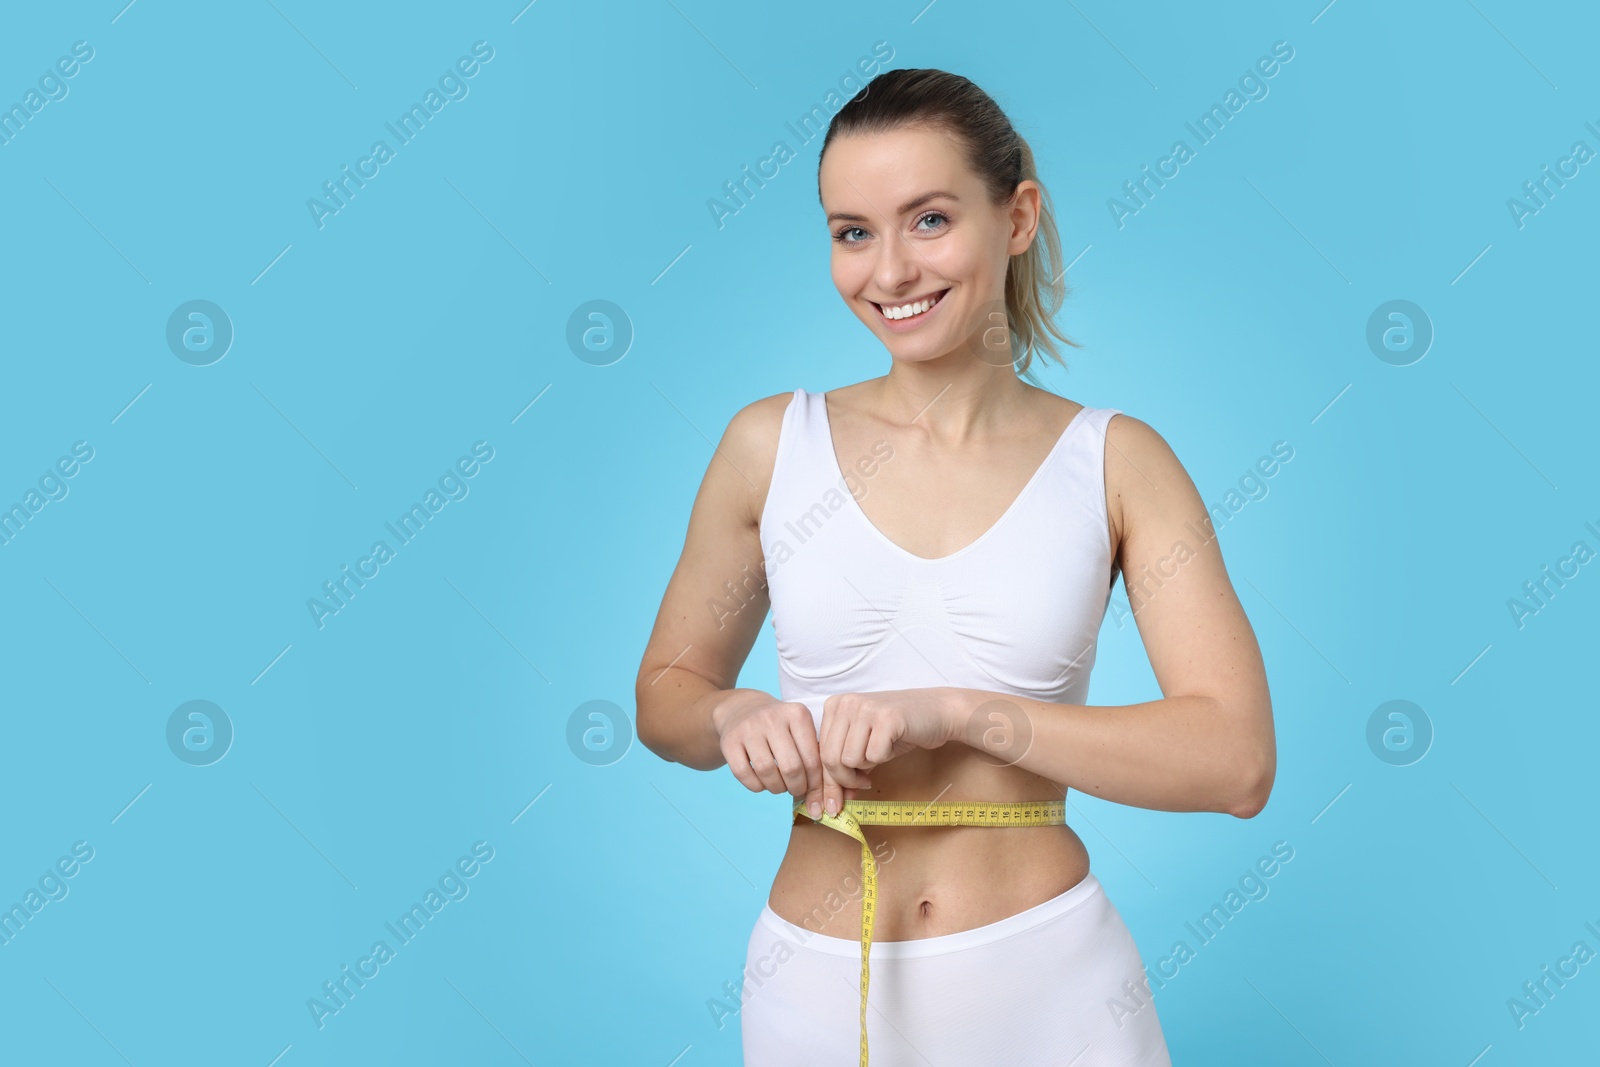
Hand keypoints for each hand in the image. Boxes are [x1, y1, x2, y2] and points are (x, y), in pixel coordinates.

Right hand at [714, 694, 869, 818]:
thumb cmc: (781, 728)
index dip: (817, 784)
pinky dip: (756, 786)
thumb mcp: (801, 732)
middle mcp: (772, 718)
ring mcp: (748, 728)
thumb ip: (819, 761)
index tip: (816, 793)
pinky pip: (745, 774)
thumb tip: (840, 800)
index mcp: (797, 714)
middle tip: (797, 790)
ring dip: (777, 789)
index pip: (814, 759)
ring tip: (780, 786)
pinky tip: (762, 783)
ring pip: (768, 772)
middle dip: (798, 788)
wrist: (741, 709)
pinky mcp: (729, 741)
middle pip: (792, 768)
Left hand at [818, 688, 955, 810]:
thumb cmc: (898, 731)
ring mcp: (866, 708)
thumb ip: (845, 765)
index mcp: (835, 705)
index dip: (828, 781)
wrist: (937, 712)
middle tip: (863, 784)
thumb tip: (830, 799)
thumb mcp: (863, 744)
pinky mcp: (887, 718)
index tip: (835, 802)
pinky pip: (873, 756)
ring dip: (865, 769)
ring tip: (879, 757)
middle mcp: (847, 703)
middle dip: (845, 781)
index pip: (819, 752)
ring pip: (849, 759)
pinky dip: (883, 760)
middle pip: (830, 758)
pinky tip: (892, 747)